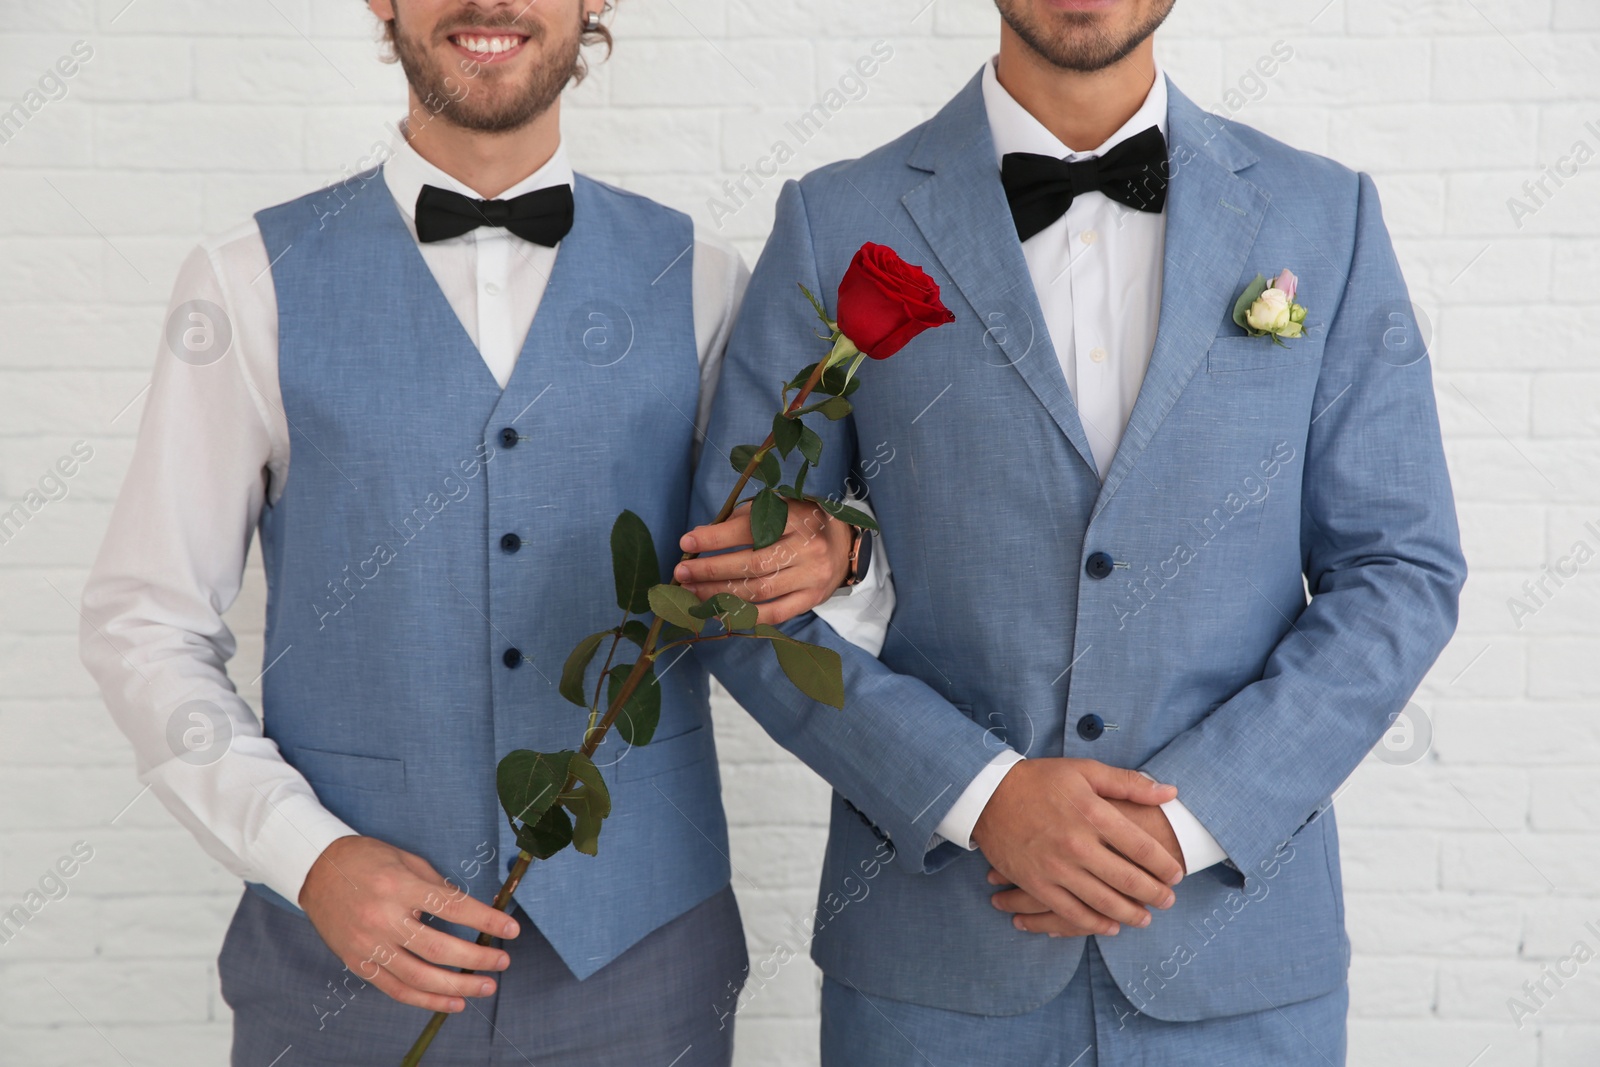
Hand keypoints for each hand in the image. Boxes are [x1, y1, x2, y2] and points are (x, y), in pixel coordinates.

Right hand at [298, 835, 518, 1013]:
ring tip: (485, 987)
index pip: (452, 908)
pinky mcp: (357, 963)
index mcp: (399, 887)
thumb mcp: (406, 861)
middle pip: (438, 948)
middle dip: (476, 959)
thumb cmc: (367, 860)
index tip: (511, 929)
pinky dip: (426, 999)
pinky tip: (452, 1002)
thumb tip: (471, 911)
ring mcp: (368, 945)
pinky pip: (396, 989)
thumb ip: (437, 887)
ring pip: (418, 976)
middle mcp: (382, 919)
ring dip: (457, 986)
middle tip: (502, 962)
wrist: (316, 870)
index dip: (485, 921)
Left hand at [675, 499, 853, 623]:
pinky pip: (774, 614)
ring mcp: (812, 577)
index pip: (750, 529)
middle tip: (681, 573)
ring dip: (720, 594)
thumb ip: (740, 521)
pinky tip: (718, 612)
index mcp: (796, 518)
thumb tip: (698, 539)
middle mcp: (807, 548)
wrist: (843, 544)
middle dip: (711, 570)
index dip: (716, 538)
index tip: (687, 542)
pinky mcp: (812, 599)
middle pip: (753, 564)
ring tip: (692, 592)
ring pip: (760, 592)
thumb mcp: (776, 509)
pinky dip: (744, 615)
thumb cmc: (799, 522)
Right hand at [971, 759, 1183, 936]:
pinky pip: (1071, 911)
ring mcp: (1057, 867)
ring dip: (1130, 914)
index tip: (1176, 874)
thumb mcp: (1085, 770)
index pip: (1142, 847)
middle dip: (1155, 895)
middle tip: (1169, 901)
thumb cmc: (1040, 780)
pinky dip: (1094, 923)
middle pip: (1128, 879)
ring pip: (1103, 901)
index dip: (1165, 865)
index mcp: (1094, 814)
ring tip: (1145, 918)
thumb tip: (1169, 792)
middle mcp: (1078, 844)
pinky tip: (1110, 926)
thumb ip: (1128, 783)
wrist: (988, 795)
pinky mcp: (1037, 883)